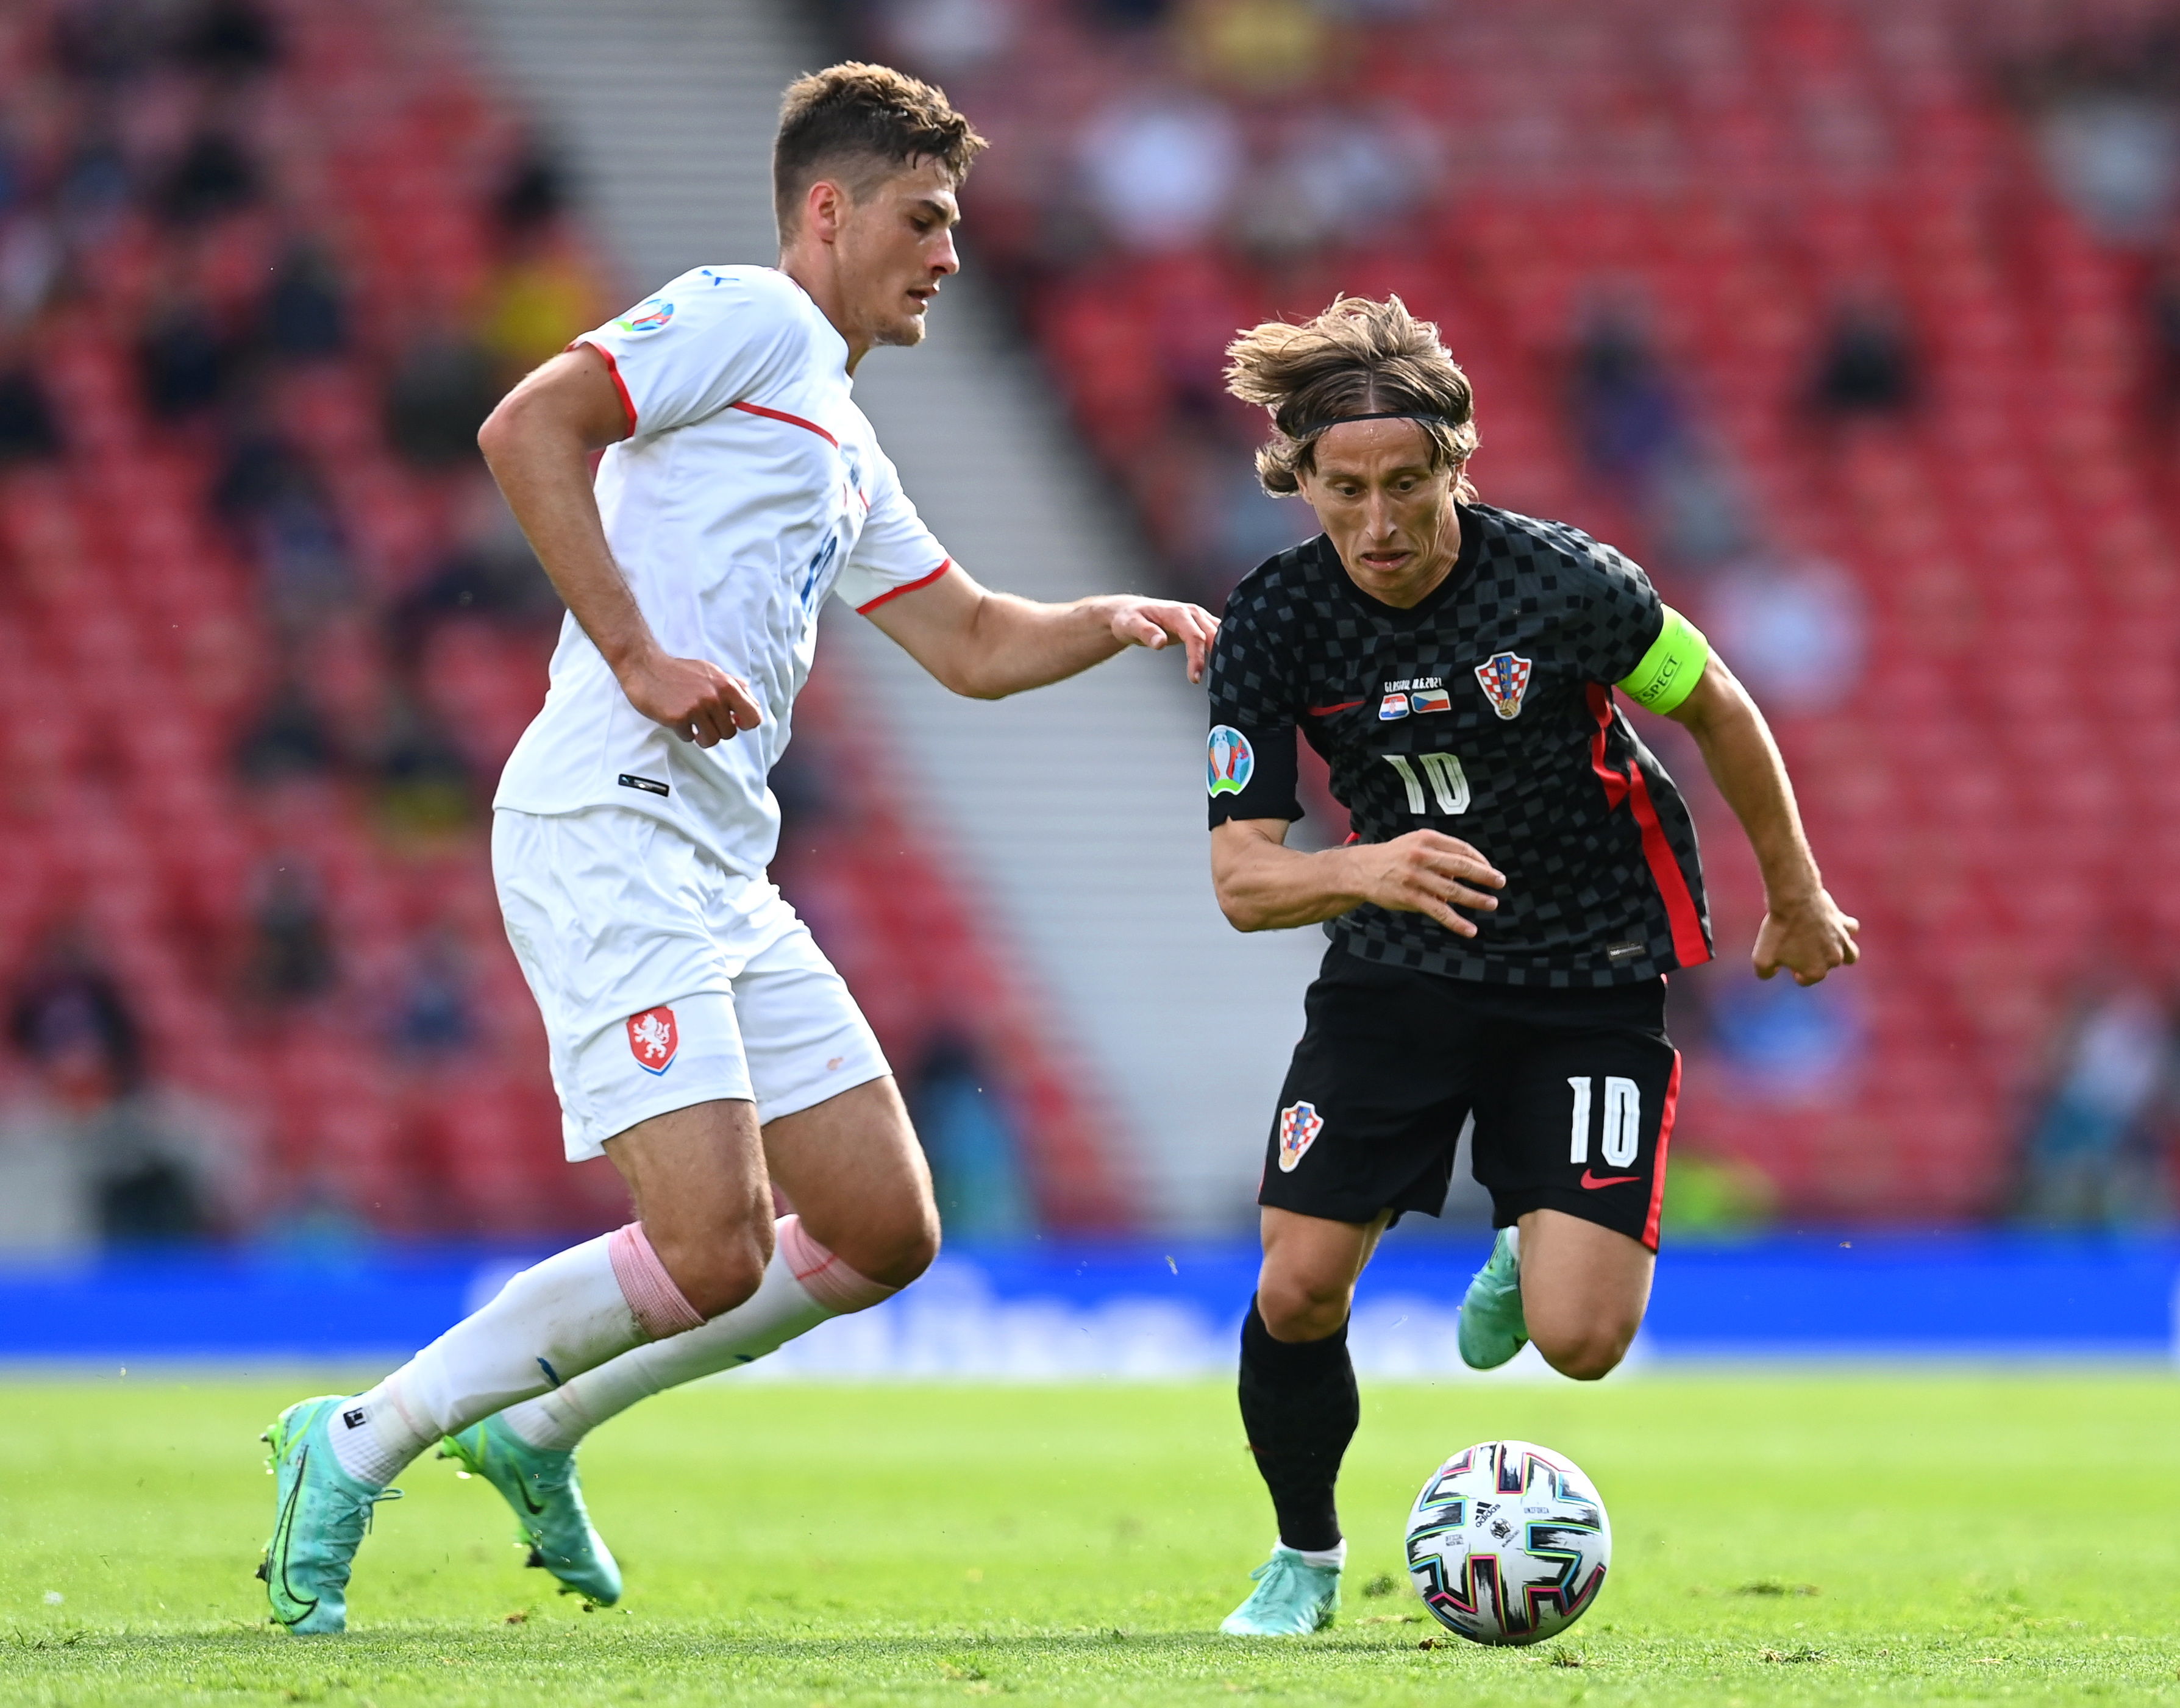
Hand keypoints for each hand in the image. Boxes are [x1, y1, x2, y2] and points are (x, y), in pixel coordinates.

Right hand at [618, 649, 762, 746]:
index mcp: (727, 686)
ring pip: (712, 740)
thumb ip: (734, 687)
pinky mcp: (678, 718)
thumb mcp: (712, 672)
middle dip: (718, 730)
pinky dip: (684, 732)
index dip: (745, 724)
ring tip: (694, 725)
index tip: (735, 722)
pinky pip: (689, 738)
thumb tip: (754, 704)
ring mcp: (696, 708)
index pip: (753, 717)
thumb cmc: (679, 671)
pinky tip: (677, 719)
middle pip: (730, 733)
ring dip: (702, 736)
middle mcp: (714, 697)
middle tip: (705, 721)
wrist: (646, 666)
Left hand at [1107, 597, 1219, 682]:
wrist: (1132, 612)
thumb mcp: (1131, 625)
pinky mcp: (1201, 625)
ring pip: (1221, 635)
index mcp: (1178, 613)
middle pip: (1213, 636)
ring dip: (1225, 653)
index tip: (1195, 679)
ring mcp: (1199, 618)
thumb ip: (1146, 633)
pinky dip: (1223, 650)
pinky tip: (1224, 667)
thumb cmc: (1130, 619)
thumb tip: (1160, 643)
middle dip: (1218, 658)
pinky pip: (1218, 636)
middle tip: (1218, 683)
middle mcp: (1193, 613)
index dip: (1197, 658)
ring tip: (1226, 677)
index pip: (1195, 636)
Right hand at [1349, 831, 1505, 937]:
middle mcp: (1422, 855)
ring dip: (1476, 898)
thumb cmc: (1393, 857)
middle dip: (1485, 876)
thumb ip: (1440, 853)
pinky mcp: (1410, 897)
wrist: (1361, 870)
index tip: (1490, 870)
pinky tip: (1470, 929)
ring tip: (1491, 904)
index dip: (1480, 860)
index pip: (1461, 848)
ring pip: (1453, 890)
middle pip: (1462, 866)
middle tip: (1501, 882)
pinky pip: (1439, 911)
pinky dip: (1456, 922)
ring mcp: (1416, 877)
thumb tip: (1466, 873)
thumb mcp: (1415, 843)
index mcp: (1426, 838)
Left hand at [1753, 890, 1859, 984]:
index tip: (1784, 957)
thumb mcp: (1761, 959)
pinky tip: (1832, 924)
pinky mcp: (1844, 923)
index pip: (1805, 980)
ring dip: (1840, 953)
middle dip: (1812, 960)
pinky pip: (1851, 929)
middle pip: (1826, 966)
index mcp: (1816, 972)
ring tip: (1825, 946)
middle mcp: (1833, 960)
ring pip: (1850, 954)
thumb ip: (1765, 973)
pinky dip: (1845, 929)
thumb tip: (1772, 973)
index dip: (1792, 970)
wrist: (1793, 900)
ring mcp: (1842, 942)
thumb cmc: (1778, 930)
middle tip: (1796, 945)